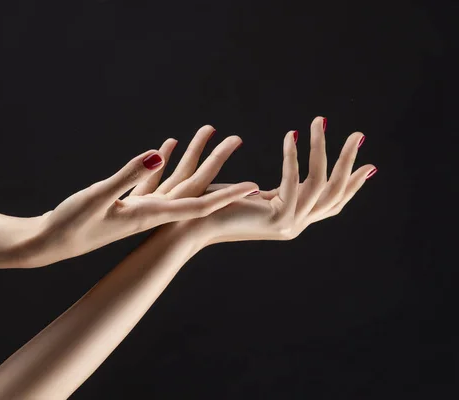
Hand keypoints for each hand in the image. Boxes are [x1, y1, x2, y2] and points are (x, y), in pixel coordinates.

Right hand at [21, 126, 257, 266]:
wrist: (49, 242)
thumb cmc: (70, 224)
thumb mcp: (97, 196)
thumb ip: (126, 175)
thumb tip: (157, 155)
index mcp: (150, 214)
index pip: (198, 204)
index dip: (227, 196)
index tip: (254, 186)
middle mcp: (151, 213)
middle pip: (194, 188)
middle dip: (218, 167)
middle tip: (238, 142)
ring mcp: (139, 208)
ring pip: (174, 180)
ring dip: (192, 158)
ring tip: (208, 133)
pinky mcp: (125, 203)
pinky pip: (150, 178)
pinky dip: (160, 161)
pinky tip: (164, 147)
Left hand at [168, 116, 377, 245]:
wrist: (190, 223)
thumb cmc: (215, 204)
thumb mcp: (255, 193)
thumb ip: (278, 188)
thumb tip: (293, 166)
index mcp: (291, 218)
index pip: (330, 201)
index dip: (351, 183)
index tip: (369, 164)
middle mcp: (295, 225)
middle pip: (334, 193)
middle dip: (348, 162)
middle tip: (359, 134)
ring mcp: (288, 226)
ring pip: (319, 185)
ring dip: (323, 150)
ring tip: (319, 122)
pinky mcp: (276, 221)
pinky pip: (293, 184)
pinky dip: (293, 158)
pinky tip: (290, 135)